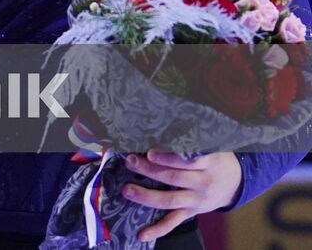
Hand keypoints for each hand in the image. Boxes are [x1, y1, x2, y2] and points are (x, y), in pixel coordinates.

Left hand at [123, 151, 241, 241]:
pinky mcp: (191, 213)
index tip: (150, 152)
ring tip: (127, 190)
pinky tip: (142, 235)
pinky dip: (158, 230)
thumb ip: (191, 140)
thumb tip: (162, 127)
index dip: (168, 158)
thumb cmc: (216, 158)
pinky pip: (173, 222)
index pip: (188, 161)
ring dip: (146, 197)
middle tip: (131, 162)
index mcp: (208, 164)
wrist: (236, 183)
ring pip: (170, 201)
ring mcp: (196, 201)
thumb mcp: (212, 145)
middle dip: (149, 171)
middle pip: (174, 178)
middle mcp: (202, 184)